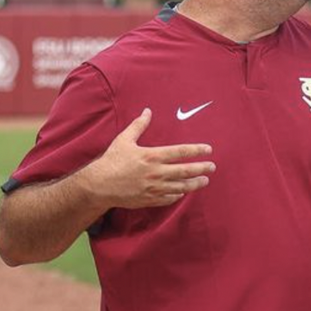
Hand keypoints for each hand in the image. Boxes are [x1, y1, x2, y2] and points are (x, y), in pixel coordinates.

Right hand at [80, 108, 215, 209]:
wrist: (98, 185)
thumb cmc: (111, 161)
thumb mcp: (124, 140)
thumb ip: (139, 126)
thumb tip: (147, 111)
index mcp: (152, 156)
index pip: (181, 152)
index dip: (197, 150)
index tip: (209, 150)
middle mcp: (156, 173)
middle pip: (185, 171)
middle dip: (201, 168)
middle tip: (212, 167)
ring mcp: (154, 188)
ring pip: (180, 187)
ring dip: (194, 184)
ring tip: (205, 181)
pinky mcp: (149, 199)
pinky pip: (168, 198)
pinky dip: (178, 195)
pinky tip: (183, 192)